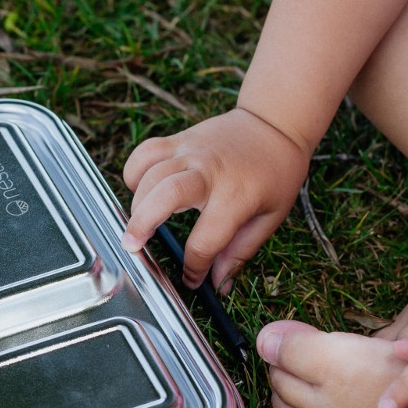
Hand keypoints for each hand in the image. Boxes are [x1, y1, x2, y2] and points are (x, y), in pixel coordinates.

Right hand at [121, 108, 309, 288]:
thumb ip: (241, 251)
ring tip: (138, 227)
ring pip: (150, 174)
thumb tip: (219, 284)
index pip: (206, 240)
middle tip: (132, 247)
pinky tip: (141, 191)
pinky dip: (135, 172)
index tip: (191, 279)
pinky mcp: (179, 140)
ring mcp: (191, 151)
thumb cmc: (276, 173)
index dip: (194, 267)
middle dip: (143, 224)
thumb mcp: (270, 216)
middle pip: (166, 195)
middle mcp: (210, 171)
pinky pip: (145, 153)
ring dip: (137, 204)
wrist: (274, 124)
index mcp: (236, 196)